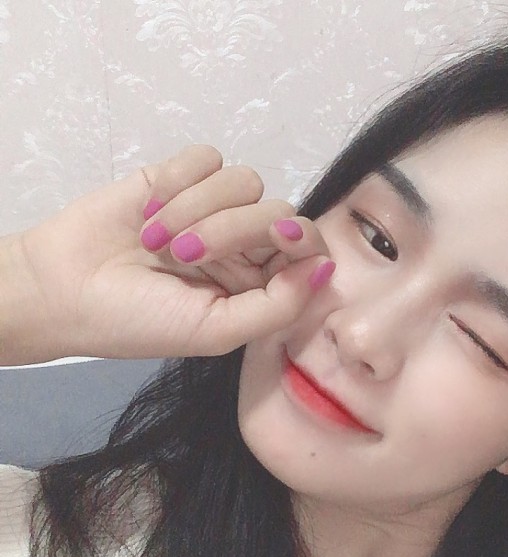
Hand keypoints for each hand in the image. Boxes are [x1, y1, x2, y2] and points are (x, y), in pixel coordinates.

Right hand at [3, 146, 332, 363]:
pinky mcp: (181, 176)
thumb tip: (326, 267)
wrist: (64, 289)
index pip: (309, 249)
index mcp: (259, 285)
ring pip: (246, 181)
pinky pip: (207, 157)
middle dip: (232, 230)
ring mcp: (214, 208)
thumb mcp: (216, 331)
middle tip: (184, 257)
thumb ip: (279, 306)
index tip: (277, 241)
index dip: (301, 240)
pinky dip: (178, 181)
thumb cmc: (140, 321)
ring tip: (156, 240)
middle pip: (279, 211)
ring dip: (197, 210)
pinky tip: (149, 210)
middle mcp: (245, 245)